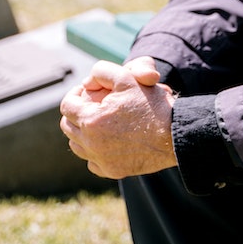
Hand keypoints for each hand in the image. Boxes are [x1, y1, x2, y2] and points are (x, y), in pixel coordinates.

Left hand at [59, 57, 177, 179]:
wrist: (175, 135)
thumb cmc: (152, 105)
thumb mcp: (127, 77)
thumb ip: (102, 72)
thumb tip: (87, 82)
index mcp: (90, 119)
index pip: (67, 106)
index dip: (74, 94)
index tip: (86, 91)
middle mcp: (91, 143)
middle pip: (68, 127)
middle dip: (76, 113)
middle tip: (91, 105)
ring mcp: (101, 160)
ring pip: (77, 146)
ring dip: (82, 133)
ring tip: (98, 122)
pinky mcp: (112, 171)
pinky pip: (92, 162)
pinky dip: (94, 152)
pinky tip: (106, 142)